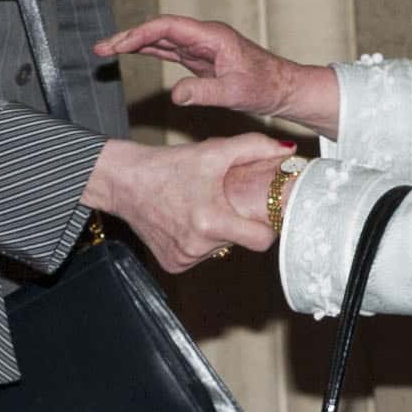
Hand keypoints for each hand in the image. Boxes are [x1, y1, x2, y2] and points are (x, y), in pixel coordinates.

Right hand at [83, 132, 293, 272]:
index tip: (264, 214)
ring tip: (201, 207)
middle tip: (226, 202)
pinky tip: (186, 221)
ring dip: (218, 232)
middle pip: (240, 242)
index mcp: (210, 221)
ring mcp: (183, 258)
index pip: (261, 240)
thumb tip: (288, 151)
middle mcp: (197, 246)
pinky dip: (198, 241)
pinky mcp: (172, 265)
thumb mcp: (212, 151)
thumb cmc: (168, 165)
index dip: (267, 227)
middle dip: (239, 223)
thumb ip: (254, 147)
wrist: (122, 181)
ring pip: (220, 249)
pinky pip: (200, 256)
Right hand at [95, 15, 339, 136]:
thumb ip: (204, 92)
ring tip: (106, 50)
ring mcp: (201, 47)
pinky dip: (148, 52)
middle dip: (128, 37)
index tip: (119, 45)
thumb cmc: (265, 87)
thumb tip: (175, 94)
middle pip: (159, 30)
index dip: (140, 34)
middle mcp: (204, 37)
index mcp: (212, 37)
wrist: (283, 89)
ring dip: (134, 44)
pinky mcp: (200, 59)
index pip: (168, 28)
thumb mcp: (235, 93)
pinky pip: (168, 51)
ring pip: (161, 39)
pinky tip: (131, 53)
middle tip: (101, 48)